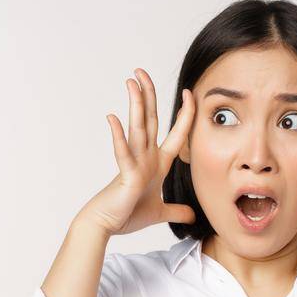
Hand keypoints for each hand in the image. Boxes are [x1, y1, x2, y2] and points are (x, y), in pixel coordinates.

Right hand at [80, 68, 196, 235]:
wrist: (106, 225)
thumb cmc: (128, 214)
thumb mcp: (160, 212)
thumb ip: (176, 211)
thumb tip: (190, 215)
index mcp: (157, 163)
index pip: (175, 133)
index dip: (184, 115)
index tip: (188, 94)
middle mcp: (145, 157)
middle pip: (150, 120)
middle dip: (149, 95)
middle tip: (141, 71)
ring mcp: (134, 163)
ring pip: (137, 128)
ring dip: (136, 105)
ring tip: (132, 82)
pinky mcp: (125, 174)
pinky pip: (122, 153)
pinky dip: (118, 136)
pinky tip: (113, 118)